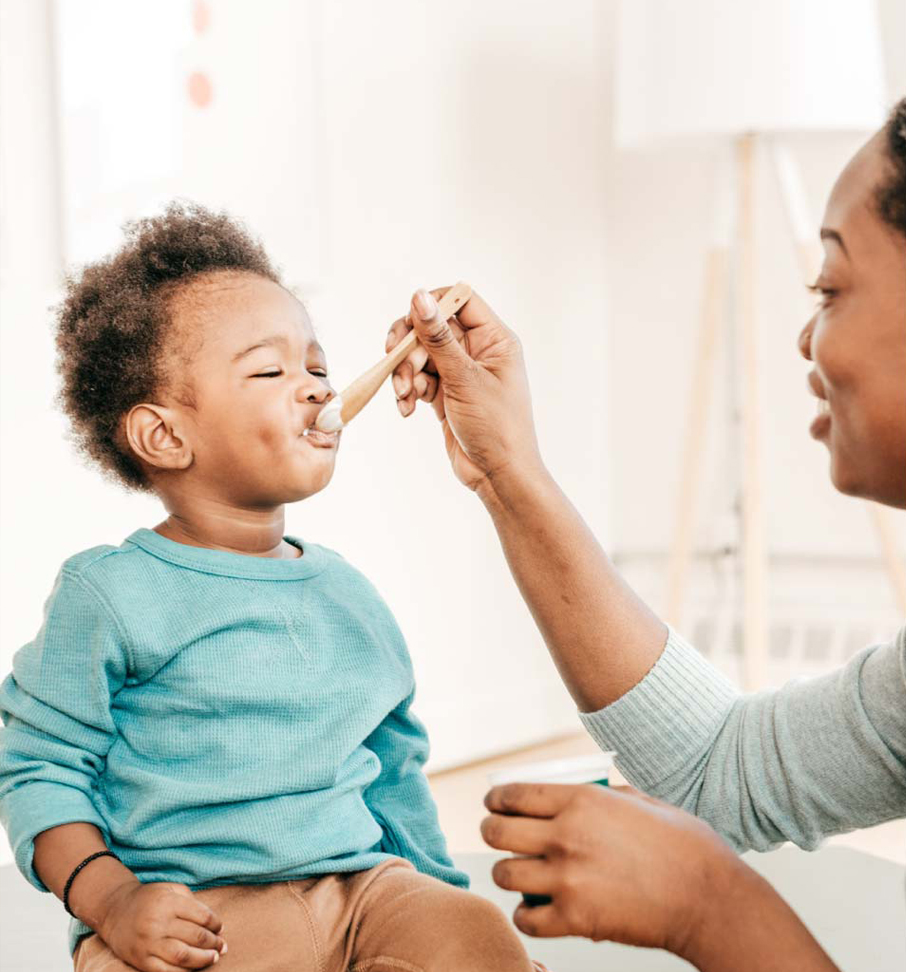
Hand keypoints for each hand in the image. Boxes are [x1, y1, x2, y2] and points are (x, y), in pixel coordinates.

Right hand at [98, 880, 225, 970]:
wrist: (115, 910)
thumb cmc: (149, 898)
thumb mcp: (170, 889)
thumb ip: (191, 901)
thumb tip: (213, 923)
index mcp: (168, 902)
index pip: (202, 916)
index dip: (216, 924)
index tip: (221, 928)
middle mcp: (158, 923)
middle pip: (195, 936)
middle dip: (214, 942)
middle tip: (223, 946)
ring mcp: (148, 943)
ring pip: (183, 956)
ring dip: (203, 959)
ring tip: (214, 958)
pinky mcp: (140, 960)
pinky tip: (193, 969)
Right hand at [385, 286, 543, 494]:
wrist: (498, 474)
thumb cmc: (496, 427)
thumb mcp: (465, 379)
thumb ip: (439, 338)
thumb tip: (419, 297)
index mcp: (495, 339)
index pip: (459, 299)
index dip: (431, 305)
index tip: (411, 325)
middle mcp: (478, 351)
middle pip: (432, 327)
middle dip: (410, 347)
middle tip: (397, 363)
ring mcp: (460, 372)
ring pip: (420, 355)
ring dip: (405, 373)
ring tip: (404, 395)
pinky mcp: (445, 393)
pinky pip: (418, 379)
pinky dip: (408, 391)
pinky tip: (408, 409)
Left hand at [481, 782, 748, 959]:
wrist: (710, 897)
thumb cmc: (684, 846)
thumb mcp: (639, 800)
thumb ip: (601, 794)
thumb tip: (577, 789)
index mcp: (581, 799)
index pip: (512, 794)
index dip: (495, 800)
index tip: (494, 805)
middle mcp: (566, 834)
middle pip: (496, 832)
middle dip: (493, 833)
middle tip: (500, 838)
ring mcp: (568, 878)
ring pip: (504, 874)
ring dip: (510, 875)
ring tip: (523, 876)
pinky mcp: (576, 919)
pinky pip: (526, 919)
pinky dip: (528, 916)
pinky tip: (540, 909)